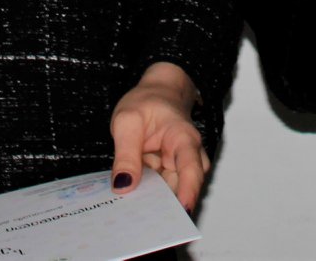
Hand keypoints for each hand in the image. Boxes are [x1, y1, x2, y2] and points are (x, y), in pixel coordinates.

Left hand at [108, 62, 209, 212]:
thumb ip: (126, 153)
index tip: (181, 211)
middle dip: (162, 205)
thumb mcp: (128, 120)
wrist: (156, 94)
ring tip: (130, 216)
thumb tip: (124, 186)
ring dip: (151, 203)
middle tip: (139, 220)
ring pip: (168, 194)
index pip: (191, 168)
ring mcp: (177, 168)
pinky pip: (158, 191)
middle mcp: (187, 157)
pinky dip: (145, 197)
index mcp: (184, 138)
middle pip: (180, 188)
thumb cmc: (147, 102)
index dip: (188, 191)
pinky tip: (129, 205)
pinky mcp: (166, 175)